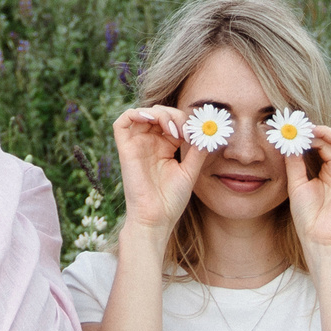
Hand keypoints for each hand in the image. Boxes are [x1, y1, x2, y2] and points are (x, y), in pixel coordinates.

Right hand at [113, 105, 208, 238]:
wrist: (156, 218)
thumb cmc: (171, 199)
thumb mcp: (190, 171)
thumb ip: (198, 150)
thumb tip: (208, 131)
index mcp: (164, 146)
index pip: (172, 120)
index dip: (185, 121)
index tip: (197, 133)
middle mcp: (149, 142)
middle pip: (158, 113)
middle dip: (175, 115)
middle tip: (186, 132)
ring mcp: (136, 144)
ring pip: (143, 113)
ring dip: (160, 113)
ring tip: (173, 129)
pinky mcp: (125, 148)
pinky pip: (122, 122)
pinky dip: (136, 113)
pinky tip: (152, 120)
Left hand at [286, 122, 330, 254]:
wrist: (318, 239)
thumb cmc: (308, 217)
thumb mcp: (296, 184)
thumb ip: (294, 162)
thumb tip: (290, 141)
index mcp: (326, 172)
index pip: (321, 145)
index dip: (308, 136)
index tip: (292, 129)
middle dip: (316, 132)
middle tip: (299, 128)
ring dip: (328, 133)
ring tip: (311, 131)